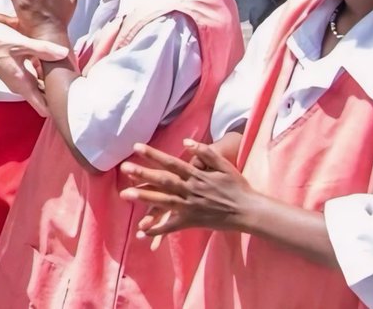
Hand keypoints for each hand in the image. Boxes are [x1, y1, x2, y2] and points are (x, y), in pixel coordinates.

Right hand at [0, 18, 69, 115]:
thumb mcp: (19, 43)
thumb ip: (42, 49)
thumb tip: (64, 54)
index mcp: (22, 83)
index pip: (43, 108)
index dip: (57, 107)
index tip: (72, 99)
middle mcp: (20, 85)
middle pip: (43, 98)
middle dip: (57, 93)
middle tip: (75, 82)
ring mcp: (16, 78)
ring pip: (39, 86)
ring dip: (50, 81)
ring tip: (67, 69)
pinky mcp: (14, 69)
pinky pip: (33, 76)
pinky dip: (42, 72)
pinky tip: (50, 59)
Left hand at [119, 139, 255, 238]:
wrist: (248, 210)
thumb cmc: (236, 185)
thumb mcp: (223, 164)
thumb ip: (204, 152)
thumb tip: (185, 142)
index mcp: (197, 175)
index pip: (171, 162)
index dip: (154, 155)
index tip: (137, 147)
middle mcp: (191, 190)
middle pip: (164, 181)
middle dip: (143, 174)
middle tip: (124, 168)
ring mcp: (190, 207)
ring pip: (164, 202)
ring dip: (144, 198)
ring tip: (125, 194)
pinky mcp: (192, 222)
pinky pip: (172, 226)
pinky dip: (158, 230)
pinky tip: (142, 231)